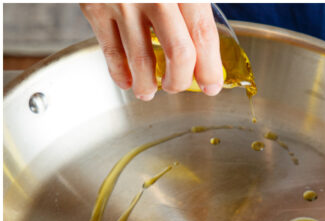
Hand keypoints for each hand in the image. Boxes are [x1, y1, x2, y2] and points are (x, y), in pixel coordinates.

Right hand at [80, 3, 222, 99]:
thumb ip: (196, 5)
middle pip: (178, 53)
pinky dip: (119, 72)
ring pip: (141, 59)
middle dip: (182, 80)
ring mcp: (123, 3)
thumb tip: (210, 49)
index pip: (203, 36)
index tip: (212, 84)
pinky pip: (110, 50)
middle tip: (181, 87)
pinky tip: (127, 81)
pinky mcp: (95, 7)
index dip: (210, 67)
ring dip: (149, 84)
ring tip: (151, 91)